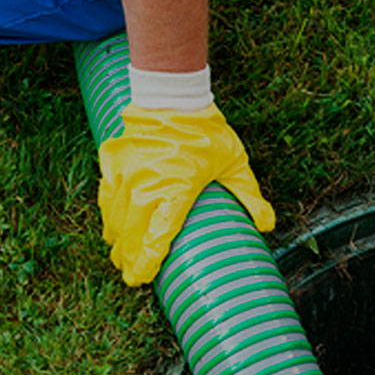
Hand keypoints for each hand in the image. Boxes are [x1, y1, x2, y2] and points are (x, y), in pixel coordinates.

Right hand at [98, 103, 274, 285]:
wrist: (173, 95)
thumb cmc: (206, 131)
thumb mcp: (234, 163)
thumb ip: (248, 196)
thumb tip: (267, 225)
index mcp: (175, 190)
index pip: (156, 237)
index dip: (146, 262)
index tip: (141, 279)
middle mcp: (145, 186)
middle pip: (130, 234)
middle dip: (128, 258)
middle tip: (130, 275)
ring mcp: (125, 175)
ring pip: (114, 217)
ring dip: (116, 239)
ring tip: (119, 256)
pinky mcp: (113, 163)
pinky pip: (106, 196)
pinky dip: (109, 214)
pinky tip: (112, 225)